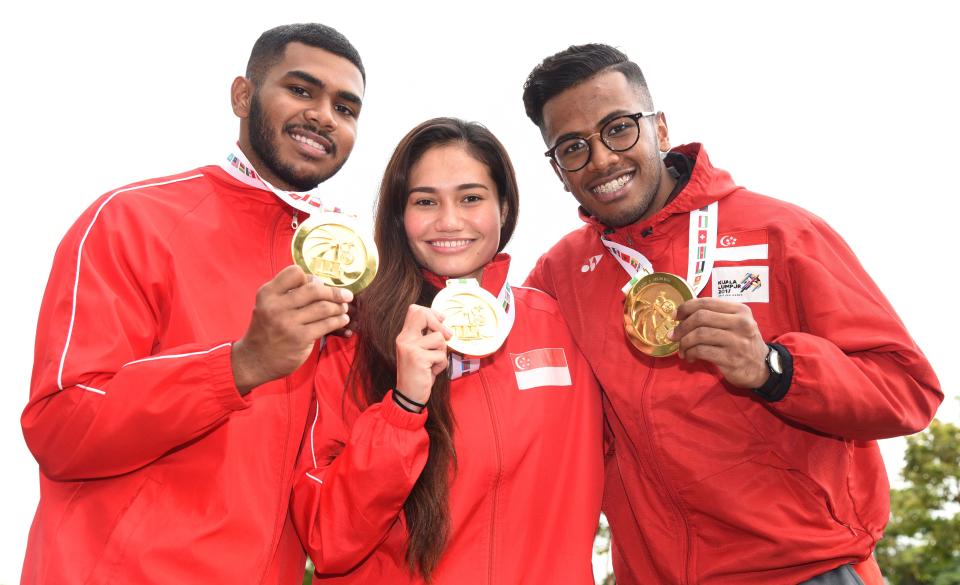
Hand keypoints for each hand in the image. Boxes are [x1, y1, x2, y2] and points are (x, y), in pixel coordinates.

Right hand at [232, 265, 352, 393]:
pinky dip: (338, 321)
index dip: (309, 277)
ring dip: (339, 307)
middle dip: (334, 292)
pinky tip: (342, 320)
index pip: (294, 273)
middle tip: (346, 295)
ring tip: (344, 308)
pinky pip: (326, 324)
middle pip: (314, 289)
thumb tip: (319, 281)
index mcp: (267, 293)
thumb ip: (288, 293)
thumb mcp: (268, 306)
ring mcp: (288, 323)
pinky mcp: (300, 338)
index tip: (319, 285)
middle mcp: (276, 306)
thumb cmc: (267, 329)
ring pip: (323, 307)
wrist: (254, 360)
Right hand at [394, 305, 451, 408]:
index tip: (441, 320)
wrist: (409, 395)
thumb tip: (443, 320)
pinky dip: (441, 365)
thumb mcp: (421, 351)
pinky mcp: (418, 358)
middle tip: (448, 336)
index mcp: (405, 336)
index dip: (431, 312)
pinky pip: (440, 355)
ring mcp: (410, 348)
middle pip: (422, 314)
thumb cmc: (419, 373)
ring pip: (438, 338)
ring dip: (442, 352)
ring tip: (433, 363)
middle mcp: (404, 339)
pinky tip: (432, 371)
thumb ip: (427, 336)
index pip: (415, 310)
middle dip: (439, 325)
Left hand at [671, 298, 768, 388]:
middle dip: (682, 327)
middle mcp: (740, 323)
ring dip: (684, 343)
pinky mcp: (731, 359)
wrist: (762, 368)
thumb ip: (714, 316)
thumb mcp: (735, 324)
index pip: (707, 302)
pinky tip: (690, 357)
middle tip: (673, 336)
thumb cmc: (742, 342)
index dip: (686, 308)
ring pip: (699, 335)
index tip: (675, 317)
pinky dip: (691, 353)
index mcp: (740, 310)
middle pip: (701, 317)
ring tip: (682, 350)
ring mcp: (737, 341)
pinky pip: (702, 351)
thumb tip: (681, 316)